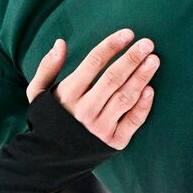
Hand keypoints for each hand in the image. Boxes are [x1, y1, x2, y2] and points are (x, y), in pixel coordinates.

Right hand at [26, 29, 158, 149]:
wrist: (50, 159)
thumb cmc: (49, 119)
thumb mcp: (38, 93)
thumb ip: (48, 67)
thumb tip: (60, 43)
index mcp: (67, 94)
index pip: (93, 63)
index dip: (111, 46)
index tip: (128, 33)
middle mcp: (84, 110)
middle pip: (112, 79)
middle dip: (131, 59)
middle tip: (148, 44)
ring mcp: (100, 127)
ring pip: (125, 98)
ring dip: (141, 78)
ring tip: (154, 60)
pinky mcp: (114, 141)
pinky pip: (133, 121)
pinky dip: (143, 105)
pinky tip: (151, 89)